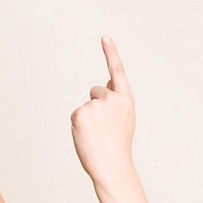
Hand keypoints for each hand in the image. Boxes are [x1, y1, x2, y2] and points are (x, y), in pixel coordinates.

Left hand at [70, 35, 136, 184]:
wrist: (111, 165)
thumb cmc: (117, 145)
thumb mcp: (124, 119)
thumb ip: (117, 100)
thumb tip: (105, 82)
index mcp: (126, 100)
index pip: (117, 71)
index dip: (111, 53)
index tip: (104, 37)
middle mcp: (112, 98)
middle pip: (96, 91)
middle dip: (96, 105)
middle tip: (103, 127)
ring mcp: (95, 105)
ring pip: (85, 105)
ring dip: (88, 118)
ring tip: (97, 135)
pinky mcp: (80, 113)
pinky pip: (76, 115)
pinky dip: (79, 126)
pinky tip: (88, 136)